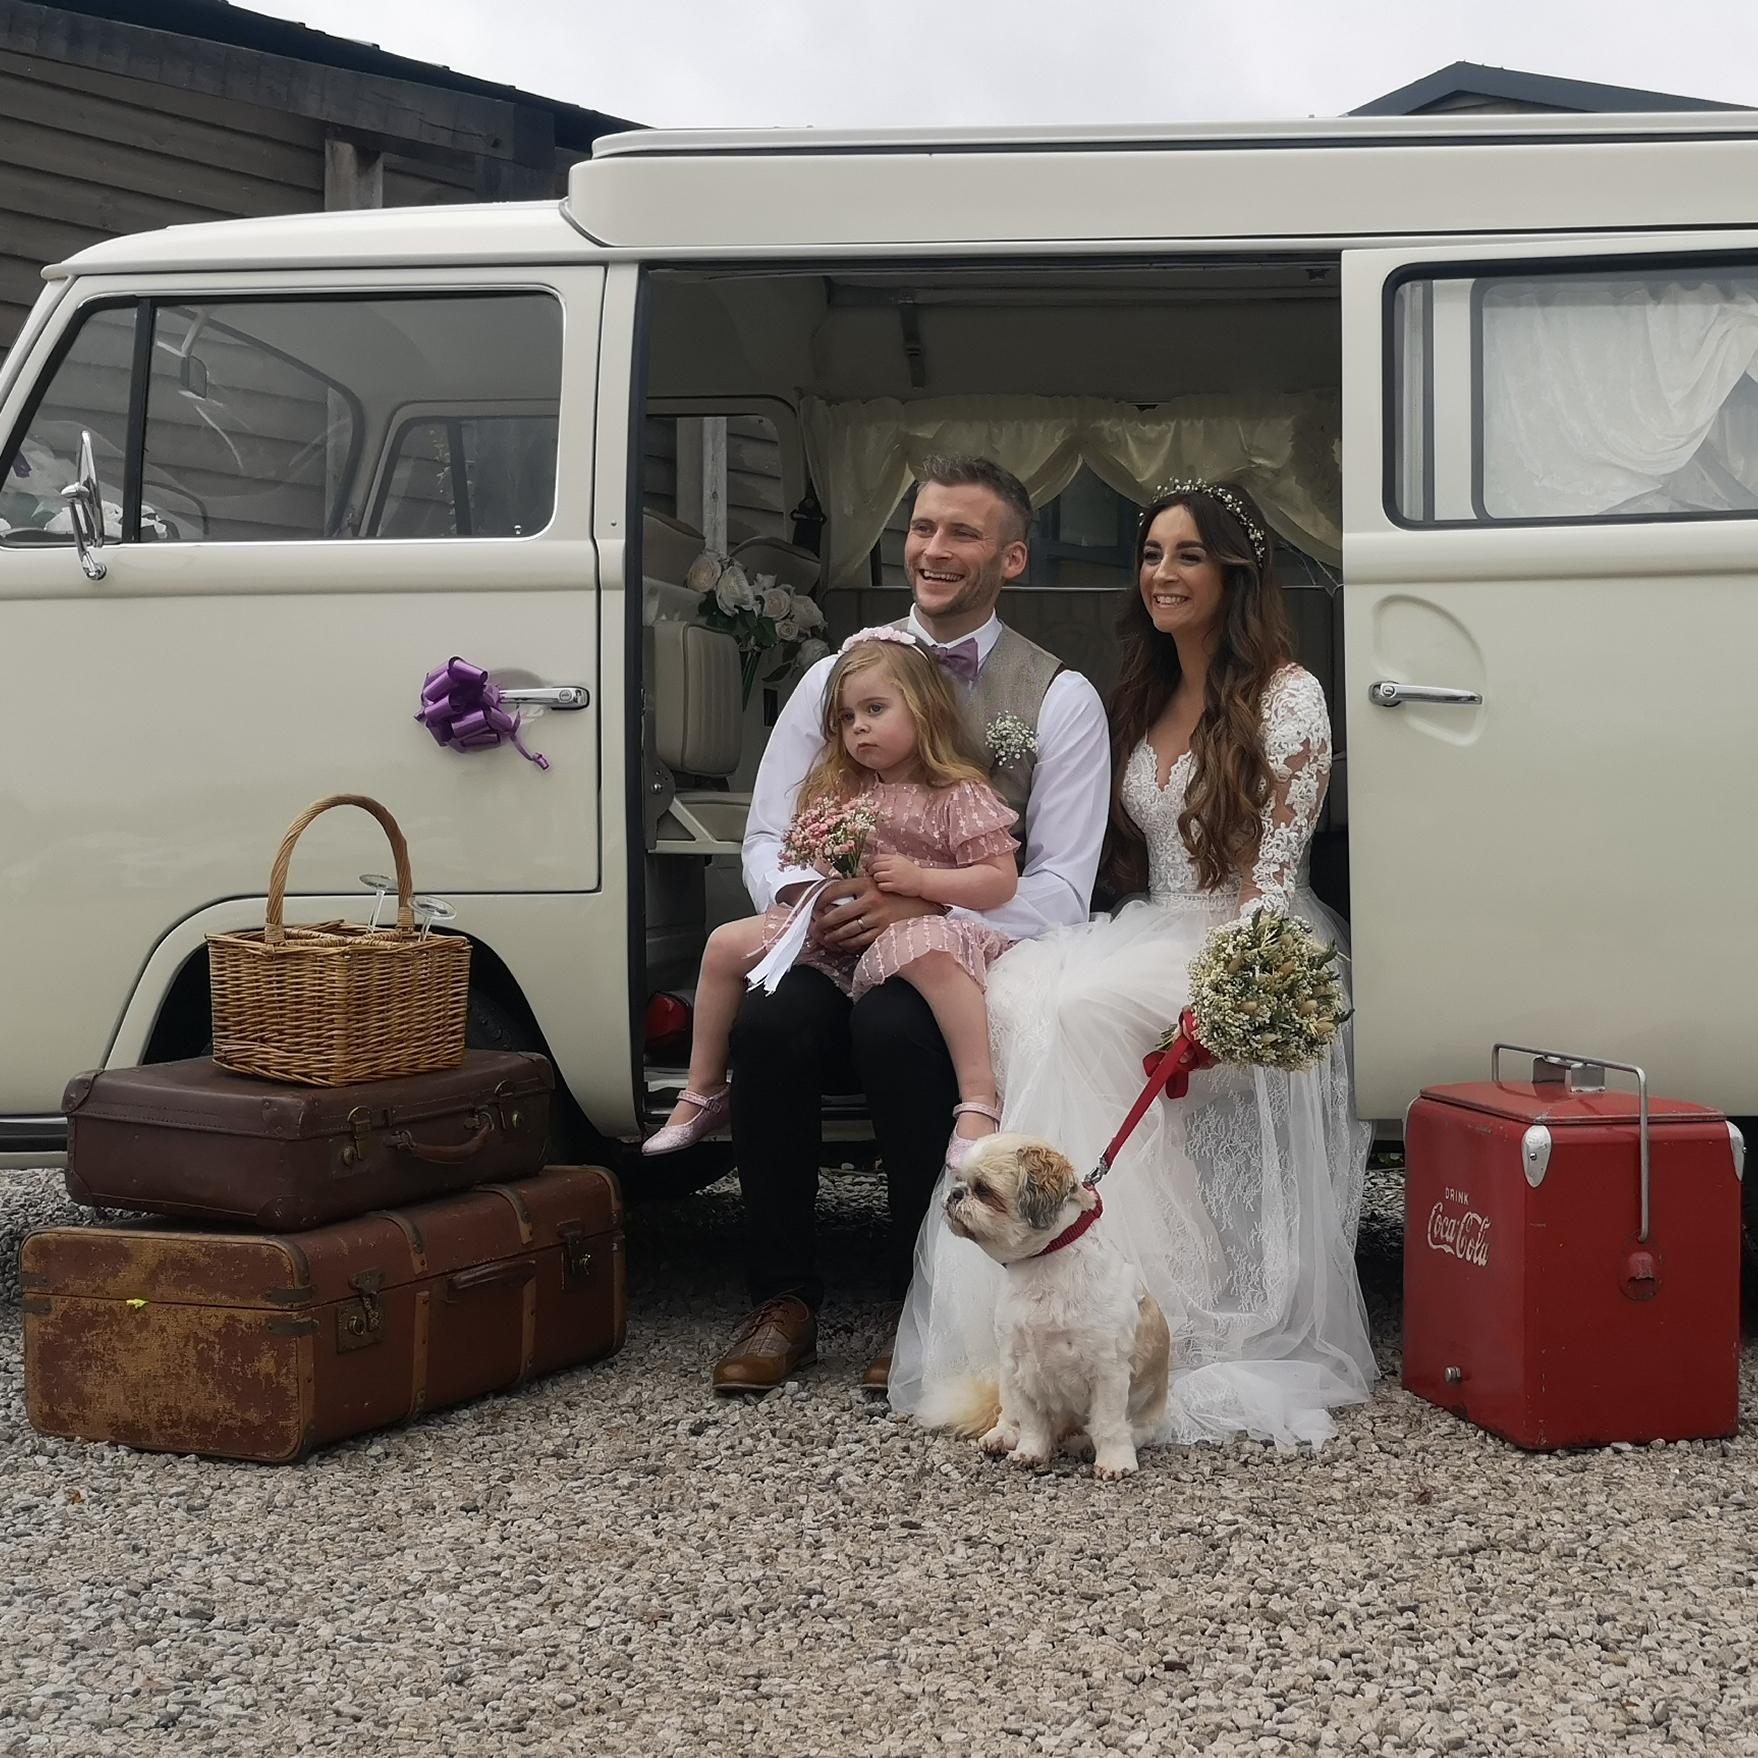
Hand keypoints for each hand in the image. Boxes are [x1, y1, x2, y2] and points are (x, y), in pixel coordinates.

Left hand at [810, 875, 944, 952]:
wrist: (921, 904)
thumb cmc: (894, 892)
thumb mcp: (877, 882)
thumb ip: (858, 885)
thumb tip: (834, 890)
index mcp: (867, 884)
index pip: (837, 890)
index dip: (822, 898)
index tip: (816, 905)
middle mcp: (871, 900)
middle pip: (839, 914)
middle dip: (824, 922)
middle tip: (816, 926)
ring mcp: (877, 918)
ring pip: (848, 930)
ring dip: (834, 936)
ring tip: (827, 938)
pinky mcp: (883, 931)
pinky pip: (860, 940)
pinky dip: (848, 944)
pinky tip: (843, 944)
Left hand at [869, 854, 924, 897]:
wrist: (923, 881)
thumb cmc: (911, 872)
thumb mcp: (901, 861)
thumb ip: (889, 860)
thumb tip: (873, 861)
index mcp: (894, 858)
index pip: (876, 858)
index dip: (870, 863)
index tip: (870, 867)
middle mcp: (894, 866)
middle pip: (874, 867)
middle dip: (871, 871)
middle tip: (873, 875)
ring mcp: (894, 876)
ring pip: (876, 876)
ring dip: (876, 879)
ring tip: (881, 881)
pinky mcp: (896, 886)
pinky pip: (881, 886)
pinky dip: (881, 886)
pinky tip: (886, 886)